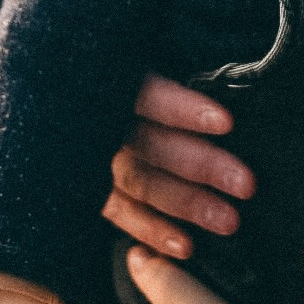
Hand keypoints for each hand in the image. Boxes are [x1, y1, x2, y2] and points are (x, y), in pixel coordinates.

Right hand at [103, 74, 255, 259]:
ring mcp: (93, 161)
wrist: (56, 101)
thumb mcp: (135, 56)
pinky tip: (187, 247)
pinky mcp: (89, 190)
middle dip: (203, 165)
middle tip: (247, 184)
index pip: (152, 96)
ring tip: (230, 222)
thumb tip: (228, 80)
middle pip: (155, 146)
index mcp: (115, 83)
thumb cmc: (120, 81)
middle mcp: (103, 124)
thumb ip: (170, 73)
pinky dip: (152, 231)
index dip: (187, 110)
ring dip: (188, 204)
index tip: (227, 123)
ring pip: (143, 183)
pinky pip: (121, 214)